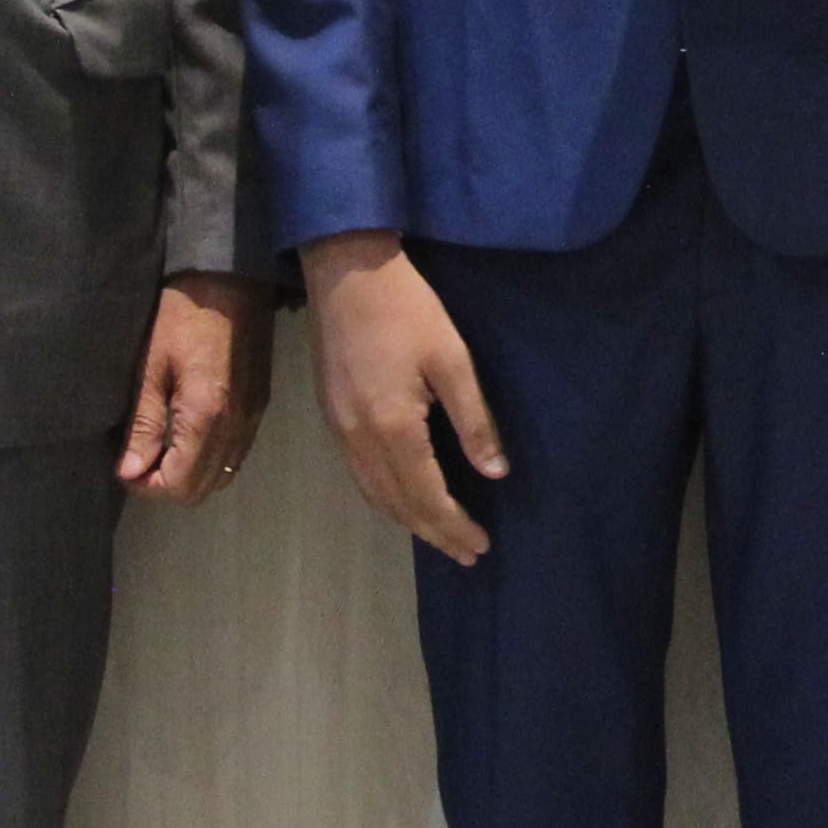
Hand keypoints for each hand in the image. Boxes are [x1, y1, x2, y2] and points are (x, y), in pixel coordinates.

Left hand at [117, 271, 274, 499]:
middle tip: (138, 461)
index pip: (179, 483)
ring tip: (160, 450)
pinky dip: (210, 459)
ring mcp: (254, 417)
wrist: (230, 275)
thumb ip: (143, 423)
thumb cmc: (180, 314)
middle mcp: (237, 425)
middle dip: (167, 485)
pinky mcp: (260, 405)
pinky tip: (187, 436)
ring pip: (223, 474)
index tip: (124, 469)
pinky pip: (236, 453)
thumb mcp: (150, 365)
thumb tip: (130, 472)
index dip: (147, 486)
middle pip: (203, 488)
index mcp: (206, 416)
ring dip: (190, 475)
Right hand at [299, 230, 504, 561]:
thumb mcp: (452, 359)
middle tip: (466, 554)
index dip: (454, 525)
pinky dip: (386, 498)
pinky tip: (404, 499)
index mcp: (393, 428)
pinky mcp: (333, 418)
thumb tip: (495, 473)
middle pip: (398, 505)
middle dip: (434, 533)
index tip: (480, 546)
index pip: (427, 496)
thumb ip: (474, 420)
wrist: (345, 272)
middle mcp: (360, 440)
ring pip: (375, 495)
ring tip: (440, 536)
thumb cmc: (407, 310)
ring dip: (408, 521)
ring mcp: (340, 431)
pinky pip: (361, 476)